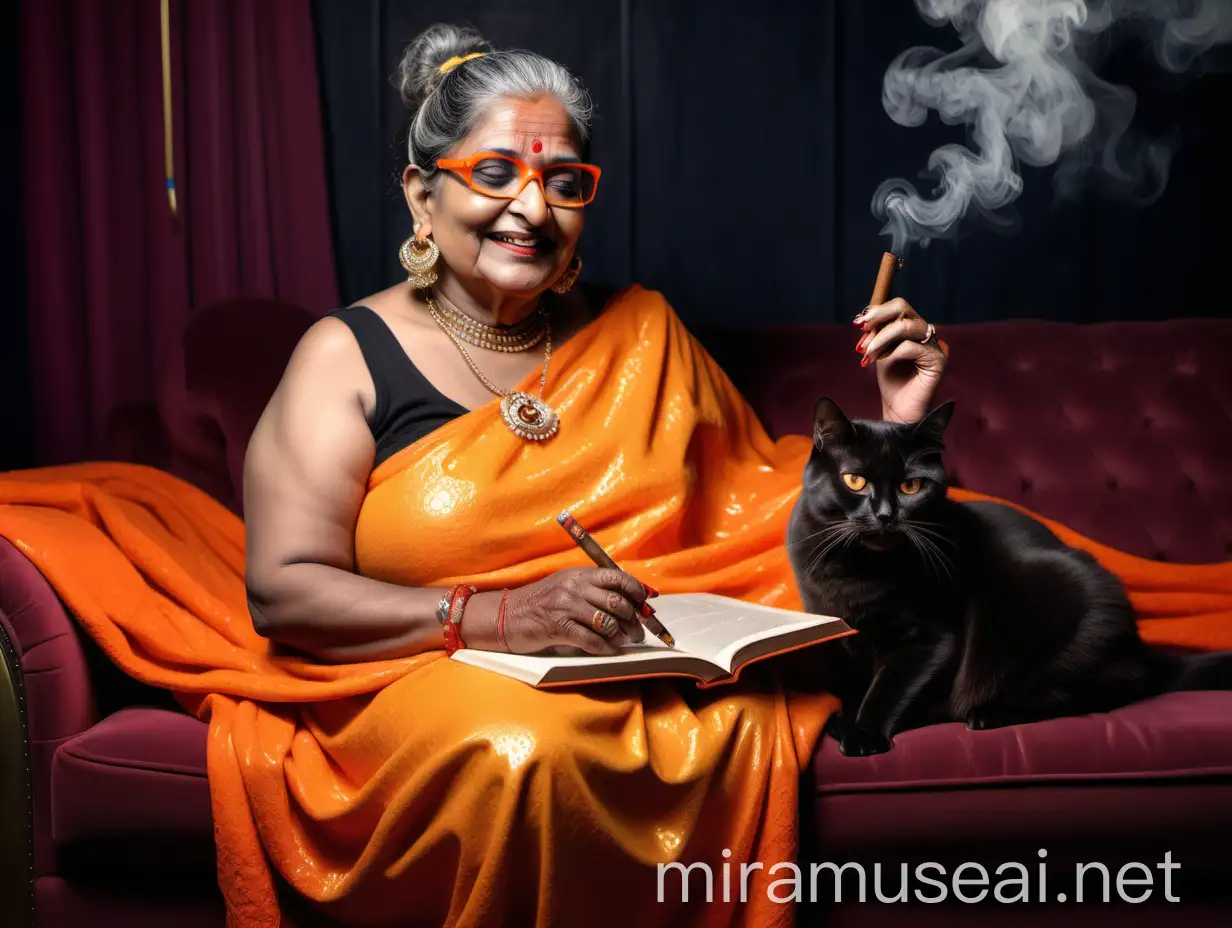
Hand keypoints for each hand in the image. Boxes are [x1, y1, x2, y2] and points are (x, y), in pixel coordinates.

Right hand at [467, 567, 649, 655]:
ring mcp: (565, 606)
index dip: (637, 591)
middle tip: (638, 632)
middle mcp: (574, 587)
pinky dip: (606, 648)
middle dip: (634, 620)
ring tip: (625, 642)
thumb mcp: (566, 585)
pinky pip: (592, 640)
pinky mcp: (558, 628)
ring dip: (621, 636)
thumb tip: (628, 600)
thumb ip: (592, 589)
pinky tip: (610, 651)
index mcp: (579, 574)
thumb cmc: (540, 603)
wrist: (505, 615)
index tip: (646, 604)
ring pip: (607, 622)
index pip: (618, 577)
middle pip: (617, 602)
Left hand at [853, 298, 947, 423]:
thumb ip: (875, 334)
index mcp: (912, 327)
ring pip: (906, 326)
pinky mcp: (938, 360)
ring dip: (880, 339)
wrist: (899, 409)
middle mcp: (924, 332)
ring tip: (867, 354)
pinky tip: (881, 363)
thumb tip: (861, 319)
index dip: (876, 311)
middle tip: (861, 329)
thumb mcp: (878, 351)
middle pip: (903, 307)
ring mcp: (933, 344)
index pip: (897, 306)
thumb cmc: (890, 381)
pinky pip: (911, 347)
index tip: (857, 323)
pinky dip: (892, 353)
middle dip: (878, 317)